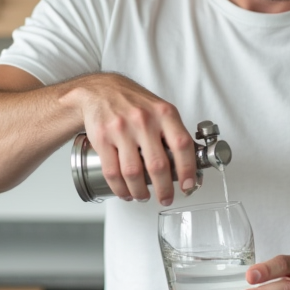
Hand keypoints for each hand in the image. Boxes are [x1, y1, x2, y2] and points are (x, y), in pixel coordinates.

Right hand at [75, 73, 197, 205]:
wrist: (100, 91)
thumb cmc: (134, 103)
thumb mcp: (160, 109)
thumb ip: (174, 133)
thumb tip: (190, 164)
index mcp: (164, 113)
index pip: (182, 145)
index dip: (188, 169)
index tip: (188, 185)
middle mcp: (144, 120)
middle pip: (158, 165)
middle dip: (164, 189)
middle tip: (166, 198)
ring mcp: (121, 129)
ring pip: (133, 173)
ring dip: (140, 192)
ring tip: (143, 196)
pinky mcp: (102, 138)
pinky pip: (113, 172)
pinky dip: (120, 188)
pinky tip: (125, 192)